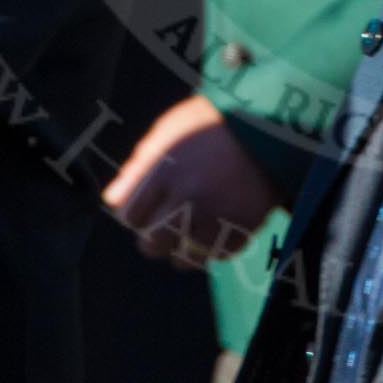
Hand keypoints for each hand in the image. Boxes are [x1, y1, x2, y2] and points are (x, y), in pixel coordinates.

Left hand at [102, 95, 283, 269]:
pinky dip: (215, 246)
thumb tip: (113, 201)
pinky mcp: (243, 227)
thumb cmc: (212, 123)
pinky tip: (218, 227)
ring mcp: (217, 215)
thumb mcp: (169, 131)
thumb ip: (138, 167)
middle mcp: (188, 197)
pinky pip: (217, 255)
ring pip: (183, 259)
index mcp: (164, 171)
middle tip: (168, 225)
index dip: (137, 215)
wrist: (269, 124)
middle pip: (152, 245)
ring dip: (184, 249)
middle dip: (155, 238)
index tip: (148, 210)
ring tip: (193, 231)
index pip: (131, 217)